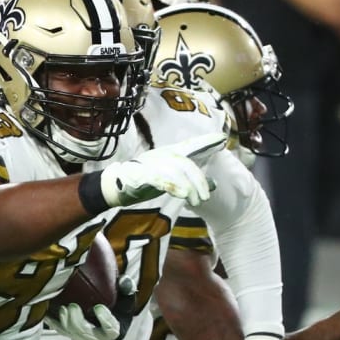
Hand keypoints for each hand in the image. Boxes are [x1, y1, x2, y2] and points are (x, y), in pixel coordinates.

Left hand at [50, 275, 135, 339]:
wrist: (106, 321)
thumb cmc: (118, 308)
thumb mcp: (126, 300)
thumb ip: (126, 290)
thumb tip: (124, 280)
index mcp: (114, 331)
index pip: (110, 329)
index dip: (104, 320)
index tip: (98, 307)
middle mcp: (97, 339)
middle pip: (86, 334)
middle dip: (77, 321)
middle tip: (72, 306)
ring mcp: (82, 339)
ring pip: (72, 334)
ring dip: (65, 323)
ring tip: (62, 309)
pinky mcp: (70, 335)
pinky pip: (60, 330)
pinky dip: (53, 322)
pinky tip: (46, 312)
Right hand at [100, 131, 226, 208]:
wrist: (116, 185)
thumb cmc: (145, 181)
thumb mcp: (171, 180)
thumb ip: (191, 181)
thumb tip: (213, 184)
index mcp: (169, 153)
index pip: (190, 145)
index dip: (206, 141)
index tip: (222, 139)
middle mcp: (161, 155)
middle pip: (185, 163)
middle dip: (198, 180)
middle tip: (204, 197)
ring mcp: (150, 164)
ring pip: (175, 170)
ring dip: (188, 187)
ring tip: (195, 201)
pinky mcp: (141, 175)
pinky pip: (160, 179)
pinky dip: (173, 186)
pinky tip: (183, 194)